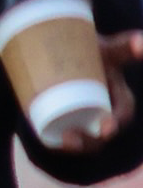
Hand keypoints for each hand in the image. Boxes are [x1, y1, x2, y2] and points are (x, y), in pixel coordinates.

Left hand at [64, 31, 142, 157]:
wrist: (61, 49)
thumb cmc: (89, 49)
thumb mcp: (107, 50)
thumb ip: (125, 45)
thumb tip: (141, 41)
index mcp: (119, 98)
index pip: (123, 114)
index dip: (117, 122)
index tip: (108, 125)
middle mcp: (103, 113)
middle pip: (100, 134)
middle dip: (92, 140)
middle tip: (75, 135)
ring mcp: (83, 120)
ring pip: (83, 141)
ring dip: (76, 146)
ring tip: (64, 140)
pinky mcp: (63, 123)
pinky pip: (64, 140)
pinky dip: (59, 145)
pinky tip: (53, 146)